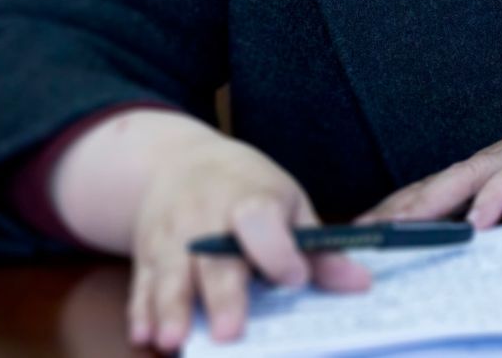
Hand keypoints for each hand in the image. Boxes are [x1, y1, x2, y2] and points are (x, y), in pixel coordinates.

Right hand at [109, 117, 371, 350]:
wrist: (179, 161)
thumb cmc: (247, 188)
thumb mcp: (288, 203)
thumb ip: (318, 248)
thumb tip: (360, 283)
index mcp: (249, 198)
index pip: (260, 220)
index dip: (276, 250)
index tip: (294, 278)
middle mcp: (205, 216)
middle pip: (213, 258)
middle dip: (221, 296)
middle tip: (228, 334)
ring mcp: (170, 236)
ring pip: (169, 275)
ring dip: (170, 310)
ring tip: (173, 342)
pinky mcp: (145, 255)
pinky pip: (141, 285)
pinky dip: (140, 311)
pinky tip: (144, 335)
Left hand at [358, 66, 501, 229]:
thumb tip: (475, 260)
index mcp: (486, 175)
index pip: (428, 197)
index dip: (391, 216)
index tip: (356, 239)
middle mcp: (494, 163)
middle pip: (431, 189)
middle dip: (392, 215)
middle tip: (356, 239)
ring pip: (462, 181)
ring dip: (427, 207)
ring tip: (396, 232)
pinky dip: (494, 198)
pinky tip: (477, 219)